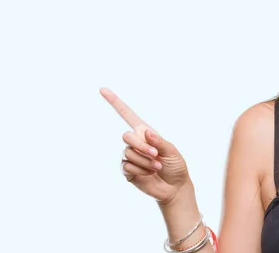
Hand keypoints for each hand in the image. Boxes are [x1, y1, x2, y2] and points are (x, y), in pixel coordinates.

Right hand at [100, 87, 190, 205]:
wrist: (175, 187)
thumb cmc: (176, 166)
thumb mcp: (172, 151)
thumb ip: (159, 141)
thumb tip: (145, 132)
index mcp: (145, 133)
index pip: (127, 115)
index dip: (115, 102)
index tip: (102, 89)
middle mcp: (135, 143)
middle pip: (126, 136)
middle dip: (141, 146)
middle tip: (156, 155)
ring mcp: (130, 157)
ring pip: (128, 153)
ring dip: (145, 161)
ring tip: (157, 167)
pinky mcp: (127, 171)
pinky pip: (127, 166)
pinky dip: (141, 170)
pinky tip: (149, 173)